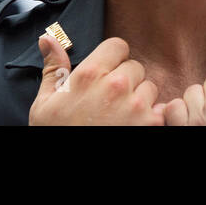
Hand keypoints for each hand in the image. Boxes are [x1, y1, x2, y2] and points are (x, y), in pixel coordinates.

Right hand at [29, 35, 163, 125]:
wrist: (65, 166)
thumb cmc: (55, 133)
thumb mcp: (45, 103)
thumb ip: (53, 68)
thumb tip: (48, 38)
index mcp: (89, 74)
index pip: (117, 46)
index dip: (112, 59)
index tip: (105, 73)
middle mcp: (115, 85)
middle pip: (134, 66)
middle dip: (126, 80)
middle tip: (110, 100)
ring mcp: (135, 106)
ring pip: (149, 87)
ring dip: (139, 99)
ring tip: (120, 115)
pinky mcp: (150, 124)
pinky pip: (160, 109)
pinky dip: (151, 117)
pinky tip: (133, 125)